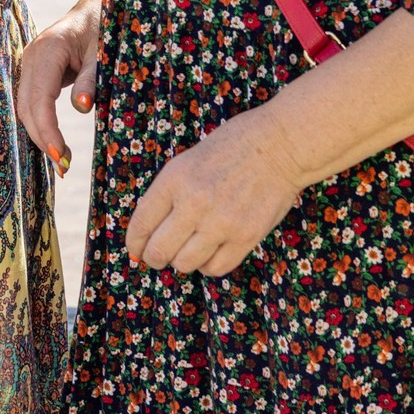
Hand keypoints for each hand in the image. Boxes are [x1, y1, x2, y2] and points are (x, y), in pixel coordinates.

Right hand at [17, 0, 102, 173]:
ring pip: (26, 107)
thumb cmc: (104, 26)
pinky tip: (55, 142)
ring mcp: (30, 64)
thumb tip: (82, 106)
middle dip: (42, 139)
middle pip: (27, 107)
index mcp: (47, 50)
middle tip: (64, 168)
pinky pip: (32, 102)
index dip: (47, 131)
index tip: (61, 157)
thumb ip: (91, 78)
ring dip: (41, 135)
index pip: (39, 99)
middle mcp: (32, 57)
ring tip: (62, 160)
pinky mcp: (35, 72)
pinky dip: (42, 124)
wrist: (98, 6)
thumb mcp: (103, 52)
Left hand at [124, 105, 307, 277]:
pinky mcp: (246, 237)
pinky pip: (216, 268)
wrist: (279, 145)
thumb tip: (151, 229)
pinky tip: (209, 253)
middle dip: (153, 258)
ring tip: (188, 251)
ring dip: (181, 262)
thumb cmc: (232, 147)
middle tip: (158, 256)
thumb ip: (169, 193)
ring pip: (185, 264)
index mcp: (174, 179)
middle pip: (159, 250)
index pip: (141, 223)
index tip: (135, 250)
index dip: (134, 243)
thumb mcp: (188, 161)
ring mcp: (221, 222)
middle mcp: (194, 203)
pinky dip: (208, 265)